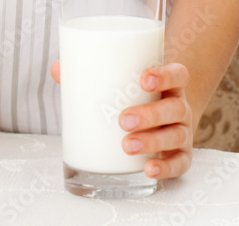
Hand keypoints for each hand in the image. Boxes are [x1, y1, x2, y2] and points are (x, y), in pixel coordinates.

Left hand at [49, 60, 192, 180]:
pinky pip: (179, 164)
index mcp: (168, 84)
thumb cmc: (135, 96)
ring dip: (153, 141)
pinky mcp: (181, 156)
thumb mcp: (121, 83)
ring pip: (176, 135)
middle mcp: (179, 107)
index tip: (143, 79)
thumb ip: (90, 75)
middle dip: (150, 114)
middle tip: (123, 120)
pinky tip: (148, 169)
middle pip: (174, 107)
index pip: (177, 74)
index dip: (165, 75)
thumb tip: (57, 68)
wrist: (162, 118)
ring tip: (127, 145)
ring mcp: (182, 132)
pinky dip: (166, 168)